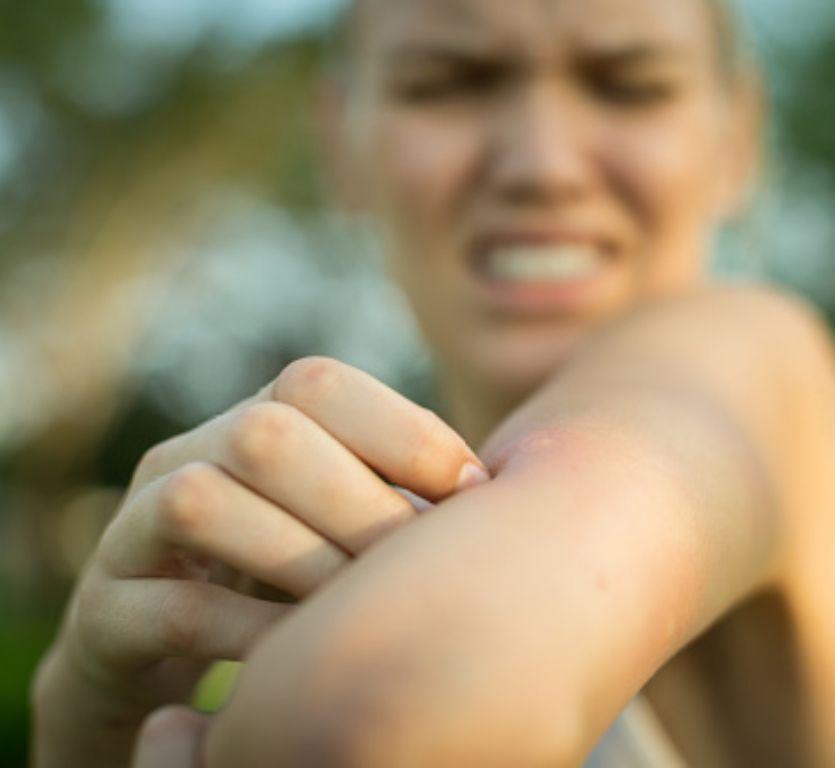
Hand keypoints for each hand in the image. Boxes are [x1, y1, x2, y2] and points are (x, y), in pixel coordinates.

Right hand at [33, 357, 487, 765]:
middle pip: (264, 432)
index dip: (402, 430)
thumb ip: (397, 499)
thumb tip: (504, 491)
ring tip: (356, 610)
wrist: (163, 654)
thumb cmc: (283, 581)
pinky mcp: (103, 613)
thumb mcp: (341, 529)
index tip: (472, 491)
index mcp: (252, 425)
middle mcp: (188, 457)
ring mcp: (133, 531)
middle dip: (357, 500)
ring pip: (203, 501)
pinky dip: (248, 632)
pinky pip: (170, 608)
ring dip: (300, 559)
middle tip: (414, 565)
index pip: (316, 383)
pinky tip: (299, 660)